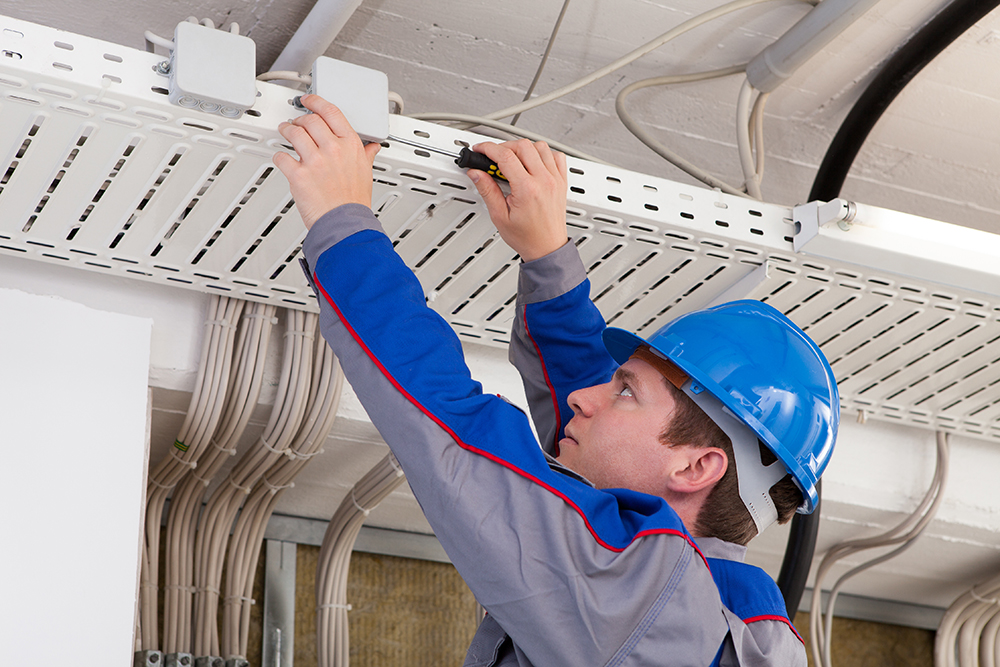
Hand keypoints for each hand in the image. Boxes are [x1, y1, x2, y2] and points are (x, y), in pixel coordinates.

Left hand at [273, 95, 381, 228]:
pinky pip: (282, 156)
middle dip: (299, 119)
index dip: (316, 102)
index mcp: (350, 145)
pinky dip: (279, 156)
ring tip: (284, 131)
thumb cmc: (354, 202)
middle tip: (296, 122)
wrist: (345, 223)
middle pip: (310, 120)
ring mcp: (315, 161)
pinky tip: (282, 157)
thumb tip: (372, 147)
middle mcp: (333, 149)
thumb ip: (366, 155)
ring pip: (293, 133)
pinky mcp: (299, 175)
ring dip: (286, 130)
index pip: (331, 112)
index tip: (309, 101)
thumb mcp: (366, 173)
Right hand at [467, 140, 568, 261]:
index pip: (505, 156)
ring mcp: (555, 179)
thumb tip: (476, 173)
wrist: (547, 248)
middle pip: (523, 146)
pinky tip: (534, 161)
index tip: (481, 150)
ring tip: (513, 159)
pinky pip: (556, 156)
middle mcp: (544, 181)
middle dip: (504, 146)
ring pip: (540, 146)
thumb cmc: (527, 237)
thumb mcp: (499, 216)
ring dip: (524, 148)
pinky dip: (544, 153)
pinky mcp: (561, 181)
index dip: (488, 149)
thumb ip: (487, 190)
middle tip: (494, 156)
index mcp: (527, 189)